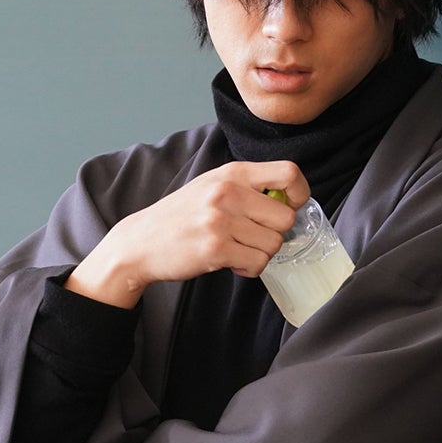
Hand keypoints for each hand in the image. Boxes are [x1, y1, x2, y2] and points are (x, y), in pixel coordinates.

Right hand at [65, 161, 309, 307]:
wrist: (142, 241)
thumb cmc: (181, 215)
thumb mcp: (212, 185)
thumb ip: (247, 187)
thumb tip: (289, 201)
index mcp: (232, 173)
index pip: (288, 173)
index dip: (299, 193)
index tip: (289, 207)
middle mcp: (228, 193)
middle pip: (286, 217)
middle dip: (276, 234)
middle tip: (255, 238)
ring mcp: (221, 221)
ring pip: (274, 244)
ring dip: (261, 254)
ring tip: (240, 251)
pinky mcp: (216, 249)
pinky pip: (257, 263)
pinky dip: (251, 269)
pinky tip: (234, 264)